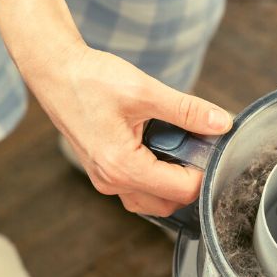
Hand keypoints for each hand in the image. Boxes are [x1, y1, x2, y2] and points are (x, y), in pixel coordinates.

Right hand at [30, 47, 232, 215]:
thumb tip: (221, 123)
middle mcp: (111, 181)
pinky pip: (136, 191)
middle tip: (199, 152)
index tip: (211, 149)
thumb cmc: (90, 80)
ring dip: (172, 186)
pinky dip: (155, 180)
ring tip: (181, 153)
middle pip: (168, 204)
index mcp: (121, 166)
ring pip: (152, 202)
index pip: (181, 190)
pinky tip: (162, 154)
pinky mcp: (103, 173)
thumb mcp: (144, 91)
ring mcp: (105, 180)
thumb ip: (187, 110)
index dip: (204, 173)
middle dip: (189, 183)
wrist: (55, 72)